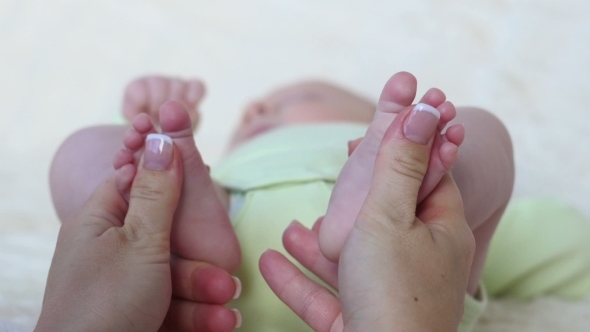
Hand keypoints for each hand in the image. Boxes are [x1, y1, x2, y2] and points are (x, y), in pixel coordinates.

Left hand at [36, 145, 238, 331]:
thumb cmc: (105, 305)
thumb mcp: (140, 242)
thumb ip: (157, 193)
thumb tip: (160, 138)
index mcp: (101, 220)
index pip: (137, 182)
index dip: (172, 179)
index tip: (206, 180)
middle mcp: (111, 249)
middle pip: (168, 239)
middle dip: (200, 265)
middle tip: (226, 282)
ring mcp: (124, 284)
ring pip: (176, 277)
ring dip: (204, 295)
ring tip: (226, 311)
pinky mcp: (137, 313)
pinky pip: (172, 306)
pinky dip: (196, 315)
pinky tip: (220, 323)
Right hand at [260, 105, 474, 330]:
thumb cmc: (394, 291)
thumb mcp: (391, 216)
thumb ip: (399, 164)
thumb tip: (422, 108)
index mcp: (438, 231)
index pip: (426, 176)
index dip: (402, 149)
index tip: (373, 132)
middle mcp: (417, 262)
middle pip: (383, 219)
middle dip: (353, 199)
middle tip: (331, 176)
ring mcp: (388, 295)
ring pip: (349, 260)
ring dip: (317, 245)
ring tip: (289, 225)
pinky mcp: (360, 322)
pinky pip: (326, 295)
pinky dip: (299, 279)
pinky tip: (268, 261)